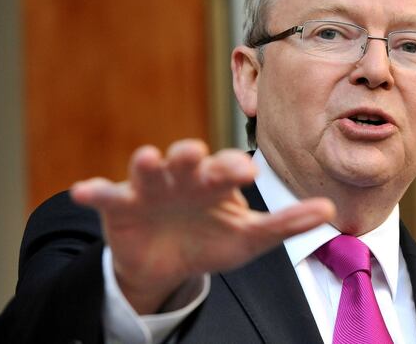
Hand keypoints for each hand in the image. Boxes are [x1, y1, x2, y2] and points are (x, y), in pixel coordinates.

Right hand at [71, 139, 334, 313]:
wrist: (167, 261)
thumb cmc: (212, 241)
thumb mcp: (250, 237)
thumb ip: (287, 223)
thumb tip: (330, 209)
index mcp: (216, 180)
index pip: (226, 167)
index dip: (234, 169)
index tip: (248, 172)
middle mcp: (184, 175)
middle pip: (187, 160)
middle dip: (190, 156)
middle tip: (196, 154)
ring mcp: (150, 187)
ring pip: (149, 169)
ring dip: (147, 163)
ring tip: (148, 159)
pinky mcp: (119, 203)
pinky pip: (106, 194)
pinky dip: (96, 191)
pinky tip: (84, 191)